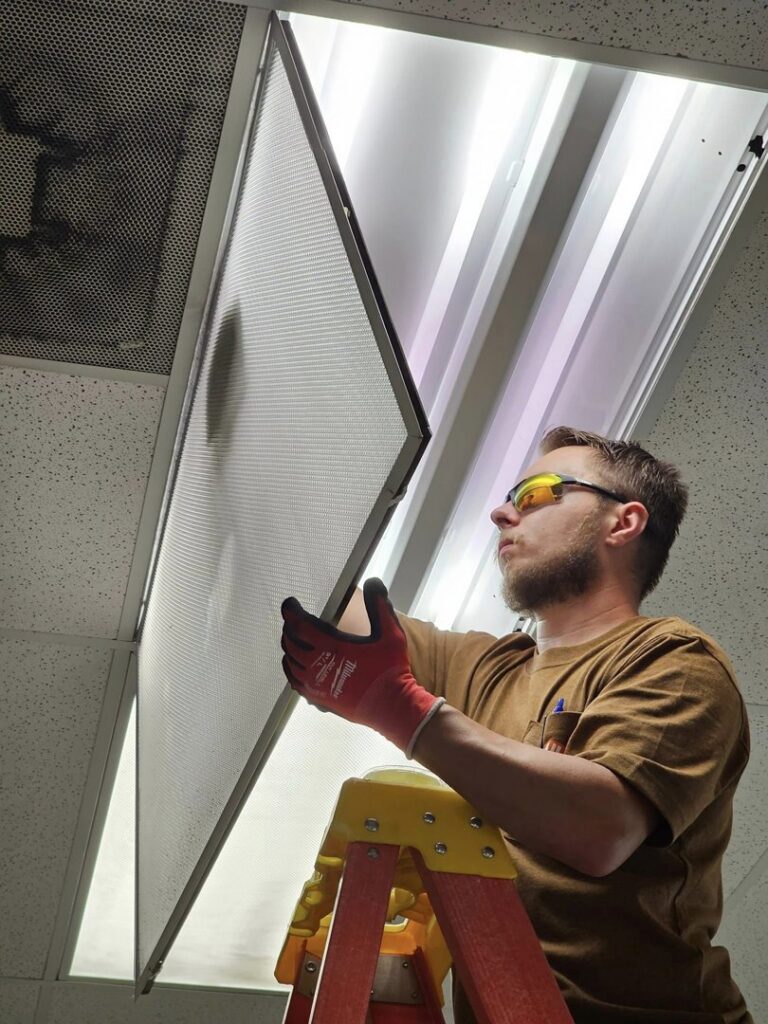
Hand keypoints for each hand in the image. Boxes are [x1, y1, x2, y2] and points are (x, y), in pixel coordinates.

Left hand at [280, 578, 443, 755]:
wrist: (391, 706)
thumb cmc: (390, 670)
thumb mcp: (390, 633)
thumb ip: (379, 605)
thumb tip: (374, 582)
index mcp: (331, 646)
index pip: (300, 624)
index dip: (291, 611)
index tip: (289, 603)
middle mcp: (317, 665)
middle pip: (291, 642)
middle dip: (289, 628)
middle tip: (293, 619)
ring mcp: (315, 684)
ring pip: (290, 662)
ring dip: (288, 648)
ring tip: (291, 639)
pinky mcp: (318, 698)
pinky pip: (295, 681)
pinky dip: (290, 669)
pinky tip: (293, 665)